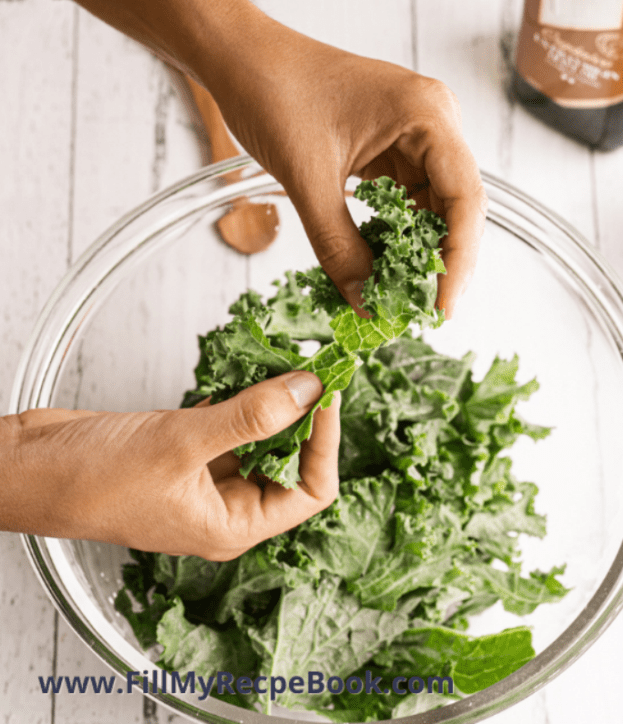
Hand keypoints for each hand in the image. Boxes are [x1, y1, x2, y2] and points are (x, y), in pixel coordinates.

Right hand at [0, 372, 338, 557]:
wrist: (29, 467)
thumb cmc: (90, 480)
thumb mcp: (182, 444)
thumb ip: (250, 418)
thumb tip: (307, 391)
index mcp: (233, 525)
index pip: (309, 492)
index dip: (326, 443)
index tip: (327, 394)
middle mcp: (226, 505)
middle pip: (291, 462)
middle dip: (305, 417)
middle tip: (313, 369)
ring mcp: (207, 476)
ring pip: (262, 438)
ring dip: (274, 402)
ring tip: (285, 363)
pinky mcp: (189, 449)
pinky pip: (232, 422)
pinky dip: (242, 397)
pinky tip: (245, 372)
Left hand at [2, 0, 484, 318]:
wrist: (240, 58)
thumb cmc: (273, 94)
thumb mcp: (309, 181)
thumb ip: (339, 247)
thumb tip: (365, 303)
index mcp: (427, 115)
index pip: (465, 198)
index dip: (460, 259)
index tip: (441, 307)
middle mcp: (433, 122)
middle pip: (455, 206)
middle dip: (438, 260)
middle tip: (418, 311)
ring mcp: (414, 135)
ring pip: (431, 208)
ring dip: (414, 251)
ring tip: (397, 295)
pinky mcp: (391, 148)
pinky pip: (404, 200)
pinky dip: (394, 234)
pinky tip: (381, 264)